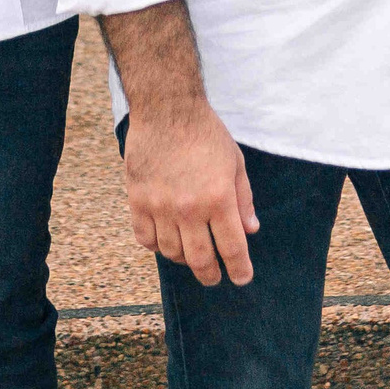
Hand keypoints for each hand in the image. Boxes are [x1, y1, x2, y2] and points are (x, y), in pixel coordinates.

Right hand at [123, 100, 258, 286]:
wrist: (167, 110)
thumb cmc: (206, 133)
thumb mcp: (235, 162)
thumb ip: (244, 199)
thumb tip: (251, 229)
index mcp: (219, 199)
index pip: (232, 248)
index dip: (239, 269)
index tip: (242, 278)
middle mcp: (190, 208)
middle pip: (201, 260)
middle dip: (211, 275)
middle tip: (215, 277)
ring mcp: (161, 207)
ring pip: (172, 253)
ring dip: (184, 260)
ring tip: (192, 255)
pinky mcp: (138, 201)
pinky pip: (146, 239)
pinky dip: (156, 246)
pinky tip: (165, 241)